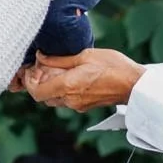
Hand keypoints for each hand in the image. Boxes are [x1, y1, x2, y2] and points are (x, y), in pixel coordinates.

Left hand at [23, 48, 143, 110]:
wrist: (134, 84)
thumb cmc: (113, 66)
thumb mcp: (85, 55)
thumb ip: (60, 59)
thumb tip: (41, 57)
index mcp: (67, 86)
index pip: (36, 92)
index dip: (29, 82)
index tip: (31, 70)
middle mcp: (70, 100)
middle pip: (43, 96)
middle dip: (40, 83)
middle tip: (43, 67)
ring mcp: (77, 105)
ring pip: (54, 98)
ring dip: (51, 86)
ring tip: (58, 70)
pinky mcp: (84, 106)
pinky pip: (66, 100)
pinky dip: (62, 89)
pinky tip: (71, 76)